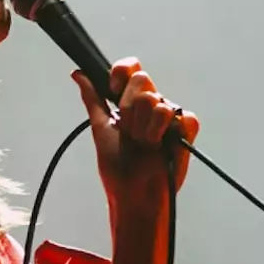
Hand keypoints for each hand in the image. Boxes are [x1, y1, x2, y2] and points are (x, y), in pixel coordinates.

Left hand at [74, 59, 198, 208]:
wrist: (132, 194)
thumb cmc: (117, 168)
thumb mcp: (100, 129)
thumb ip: (93, 99)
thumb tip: (78, 74)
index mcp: (131, 102)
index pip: (131, 69)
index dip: (122, 73)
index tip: (113, 91)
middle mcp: (151, 105)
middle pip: (142, 81)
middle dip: (129, 110)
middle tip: (129, 133)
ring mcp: (170, 118)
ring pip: (157, 102)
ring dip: (144, 129)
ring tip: (144, 145)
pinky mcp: (186, 131)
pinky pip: (184, 117)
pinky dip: (168, 133)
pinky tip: (163, 147)